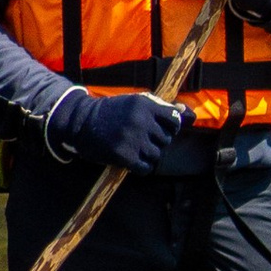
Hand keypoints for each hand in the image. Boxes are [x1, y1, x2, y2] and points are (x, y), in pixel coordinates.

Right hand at [65, 86, 189, 175]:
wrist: (80, 122)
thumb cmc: (112, 112)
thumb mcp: (136, 102)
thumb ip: (162, 108)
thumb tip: (189, 115)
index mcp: (145, 104)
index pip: (174, 121)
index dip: (169, 128)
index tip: (158, 129)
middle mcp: (140, 120)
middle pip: (166, 140)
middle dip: (156, 141)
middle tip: (138, 138)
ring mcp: (132, 138)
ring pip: (156, 155)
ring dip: (147, 155)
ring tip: (132, 147)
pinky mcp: (124, 155)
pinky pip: (145, 168)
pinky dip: (140, 167)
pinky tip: (130, 159)